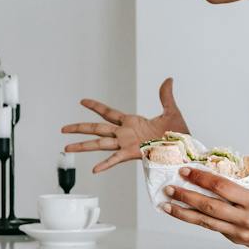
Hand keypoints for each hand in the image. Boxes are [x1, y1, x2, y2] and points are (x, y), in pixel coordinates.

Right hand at [61, 77, 188, 173]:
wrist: (186, 150)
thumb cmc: (179, 135)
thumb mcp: (171, 111)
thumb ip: (165, 95)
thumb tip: (168, 79)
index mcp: (131, 122)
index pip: (108, 112)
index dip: (95, 106)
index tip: (82, 101)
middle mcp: (125, 134)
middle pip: (96, 129)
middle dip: (79, 128)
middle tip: (63, 129)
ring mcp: (126, 144)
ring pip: (100, 144)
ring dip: (83, 145)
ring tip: (67, 148)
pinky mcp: (133, 154)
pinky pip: (116, 159)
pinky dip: (105, 165)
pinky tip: (94, 169)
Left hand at [163, 168, 248, 248]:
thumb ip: (240, 181)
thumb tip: (214, 168)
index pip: (221, 187)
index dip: (201, 178)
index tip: (186, 171)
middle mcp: (245, 218)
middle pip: (209, 206)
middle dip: (185, 196)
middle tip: (169, 188)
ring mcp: (239, 232)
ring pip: (205, 221)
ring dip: (183, 213)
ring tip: (167, 205)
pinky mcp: (235, 240)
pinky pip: (213, 228)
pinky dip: (197, 220)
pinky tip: (184, 213)